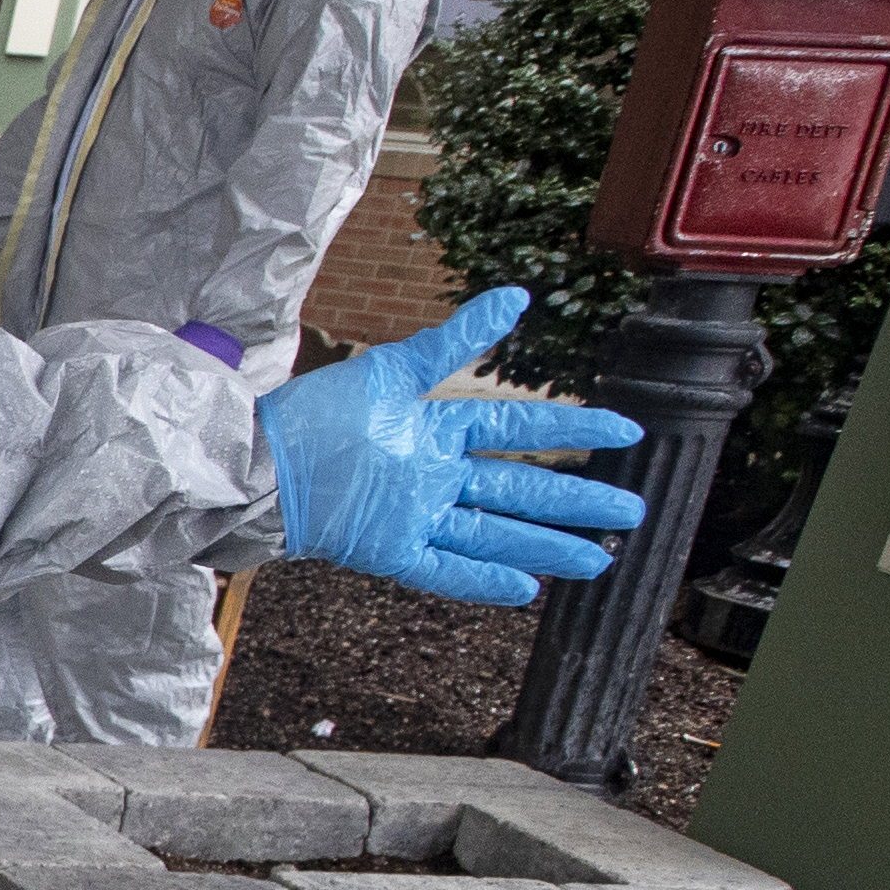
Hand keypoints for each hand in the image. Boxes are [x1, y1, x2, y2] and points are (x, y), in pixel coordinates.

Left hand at [257, 289, 652, 607]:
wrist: (258, 462)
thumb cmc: (315, 411)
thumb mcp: (392, 369)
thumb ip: (454, 340)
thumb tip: (516, 298)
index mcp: (438, 429)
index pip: (520, 432)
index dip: (573, 430)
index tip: (625, 431)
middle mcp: (435, 476)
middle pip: (520, 492)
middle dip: (576, 502)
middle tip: (631, 512)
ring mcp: (414, 515)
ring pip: (495, 534)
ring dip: (545, 547)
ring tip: (597, 560)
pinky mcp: (388, 549)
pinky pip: (445, 570)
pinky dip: (483, 580)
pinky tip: (526, 591)